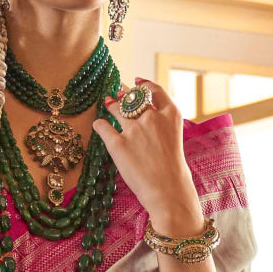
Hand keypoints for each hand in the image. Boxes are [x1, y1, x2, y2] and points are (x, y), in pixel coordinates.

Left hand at [92, 78, 200, 222]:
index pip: (155, 91)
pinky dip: (99, 124)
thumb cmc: (173, 169)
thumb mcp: (174, 139)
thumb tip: (143, 115)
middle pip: (134, 99)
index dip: (145, 84)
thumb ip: (162, 125)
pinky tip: (98, 124)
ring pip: (117, 109)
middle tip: (117, 93)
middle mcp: (152, 117)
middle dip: (125, 94)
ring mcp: (134, 130)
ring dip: (111, 105)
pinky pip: (103, 127)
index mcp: (170, 114)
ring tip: (107, 103)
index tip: (137, 81)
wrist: (168, 190)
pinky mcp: (118, 144)